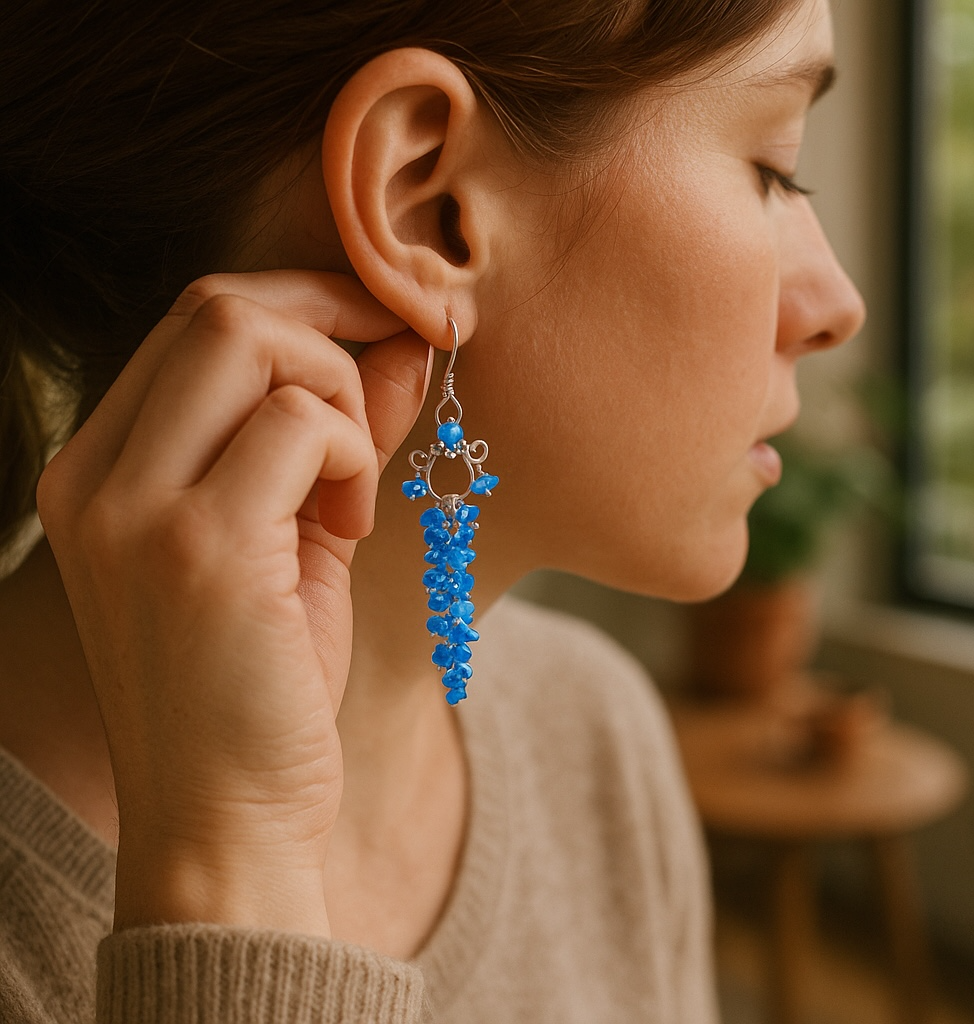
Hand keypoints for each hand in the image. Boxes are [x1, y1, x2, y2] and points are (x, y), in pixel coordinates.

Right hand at [37, 271, 431, 935]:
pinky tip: (351, 528)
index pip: (191, 322)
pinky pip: (302, 423)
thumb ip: (336, 435)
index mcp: (100, 470)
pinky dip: (352, 455)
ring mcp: (136, 507)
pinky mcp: (199, 545)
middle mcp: (97, 476)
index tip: (377, 331)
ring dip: (341, 397)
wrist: (226, 820)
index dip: (300, 308)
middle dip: (329, 322)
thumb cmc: (258, 686)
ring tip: (351, 492)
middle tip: (385, 389)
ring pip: (253, 339)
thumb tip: (401, 345)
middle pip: (216, 306)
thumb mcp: (295, 539)